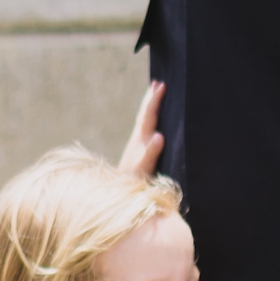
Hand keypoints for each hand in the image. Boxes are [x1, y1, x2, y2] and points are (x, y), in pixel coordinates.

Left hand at [116, 79, 167, 198]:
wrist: (118, 196)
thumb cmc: (134, 185)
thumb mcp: (144, 169)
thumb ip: (150, 153)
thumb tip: (159, 136)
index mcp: (140, 140)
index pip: (148, 115)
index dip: (154, 100)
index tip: (161, 85)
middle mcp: (137, 140)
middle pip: (144, 114)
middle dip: (151, 99)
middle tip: (157, 83)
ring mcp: (136, 147)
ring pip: (144, 121)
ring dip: (149, 109)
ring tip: (154, 98)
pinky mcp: (137, 154)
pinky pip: (145, 131)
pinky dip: (149, 122)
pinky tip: (151, 126)